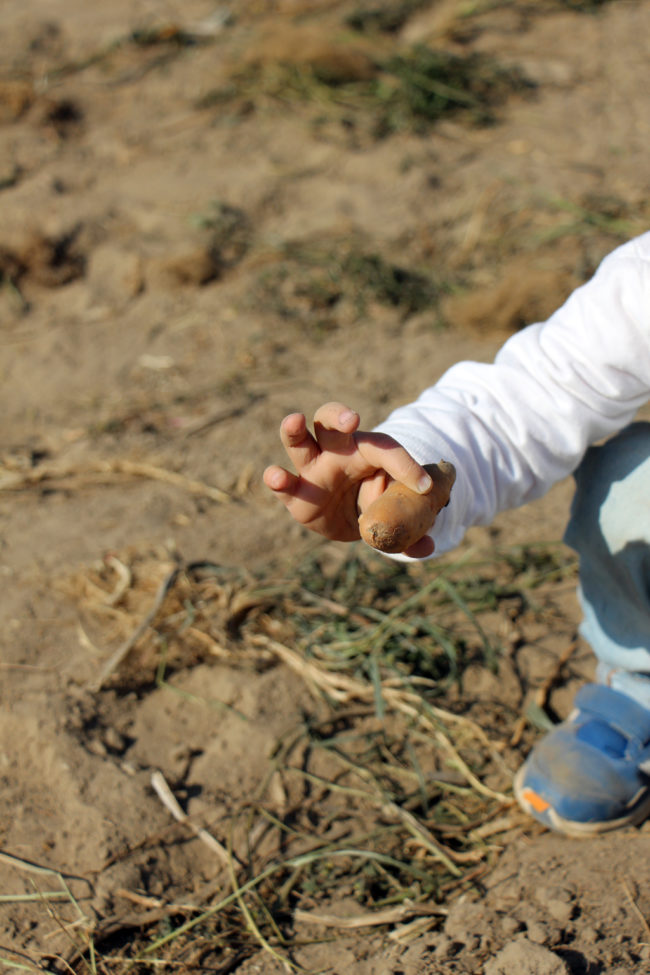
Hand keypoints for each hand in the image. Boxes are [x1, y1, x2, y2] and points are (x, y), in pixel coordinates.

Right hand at [263, 402, 434, 557]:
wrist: (351, 518)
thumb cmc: (377, 502)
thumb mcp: (396, 512)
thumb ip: (410, 528)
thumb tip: (427, 548)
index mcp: (366, 450)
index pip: (384, 449)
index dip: (405, 465)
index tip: (425, 487)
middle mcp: (335, 452)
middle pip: (329, 419)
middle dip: (338, 415)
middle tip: (352, 419)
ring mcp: (311, 469)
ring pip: (298, 440)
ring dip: (294, 429)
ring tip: (295, 420)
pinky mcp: (295, 494)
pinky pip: (284, 484)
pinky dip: (276, 479)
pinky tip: (275, 476)